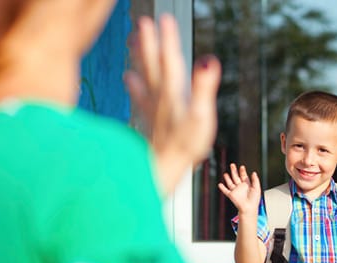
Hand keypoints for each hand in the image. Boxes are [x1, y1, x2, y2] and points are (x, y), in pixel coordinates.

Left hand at [125, 14, 220, 193]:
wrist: (162, 170)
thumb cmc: (184, 147)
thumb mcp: (202, 117)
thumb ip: (204, 88)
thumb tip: (208, 60)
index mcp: (173, 93)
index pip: (171, 60)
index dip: (168, 38)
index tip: (164, 18)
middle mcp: (160, 97)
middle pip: (153, 63)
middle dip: (148, 41)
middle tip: (142, 20)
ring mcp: (153, 109)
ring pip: (144, 75)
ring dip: (139, 56)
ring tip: (132, 38)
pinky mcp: (150, 120)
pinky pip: (139, 96)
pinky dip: (133, 84)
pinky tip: (127, 76)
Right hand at [218, 163, 261, 214]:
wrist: (249, 208)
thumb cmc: (254, 200)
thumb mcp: (257, 188)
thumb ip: (255, 180)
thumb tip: (254, 172)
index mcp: (247, 185)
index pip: (244, 176)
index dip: (242, 171)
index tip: (242, 167)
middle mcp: (240, 187)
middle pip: (236, 177)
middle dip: (234, 171)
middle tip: (232, 165)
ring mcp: (235, 191)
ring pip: (230, 183)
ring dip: (227, 178)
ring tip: (225, 174)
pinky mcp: (231, 195)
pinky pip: (225, 191)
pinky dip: (222, 188)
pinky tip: (220, 184)